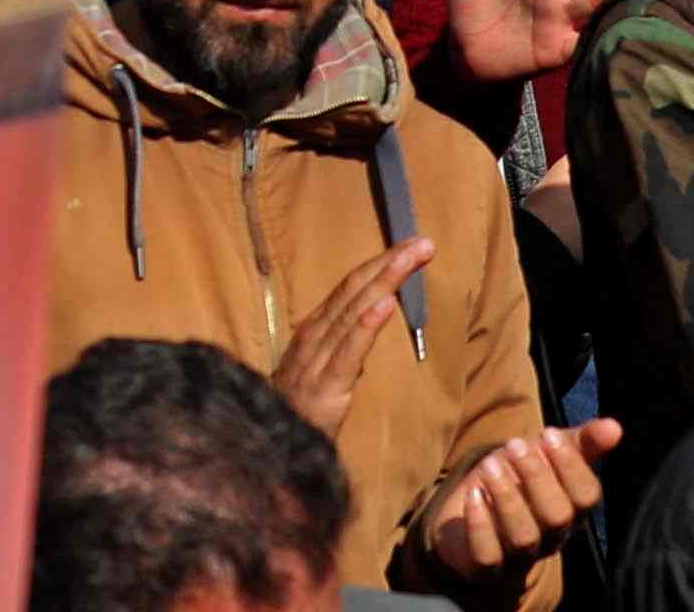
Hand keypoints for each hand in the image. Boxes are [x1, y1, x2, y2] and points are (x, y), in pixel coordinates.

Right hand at [273, 237, 425, 433]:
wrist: (270, 450)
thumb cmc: (296, 411)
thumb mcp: (319, 369)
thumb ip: (341, 344)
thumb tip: (370, 320)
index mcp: (316, 329)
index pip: (351, 288)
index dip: (381, 264)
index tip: (413, 246)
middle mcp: (315, 334)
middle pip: (356, 290)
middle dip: (390, 263)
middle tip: (424, 242)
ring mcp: (318, 357)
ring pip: (355, 311)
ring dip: (384, 281)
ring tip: (409, 259)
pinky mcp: (326, 385)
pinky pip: (349, 351)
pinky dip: (366, 325)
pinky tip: (384, 304)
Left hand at [419, 424, 617, 586]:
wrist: (471, 514)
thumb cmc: (518, 480)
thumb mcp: (545, 454)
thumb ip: (580, 441)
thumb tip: (615, 426)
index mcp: (572, 510)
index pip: (586, 496)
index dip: (570, 465)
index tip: (548, 433)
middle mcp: (551, 537)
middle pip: (557, 516)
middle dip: (536, 476)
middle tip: (514, 445)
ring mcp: (518, 556)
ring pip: (524, 537)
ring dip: (506, 496)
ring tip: (489, 466)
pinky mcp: (485, 567)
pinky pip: (489, 555)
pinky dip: (481, 525)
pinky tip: (473, 495)